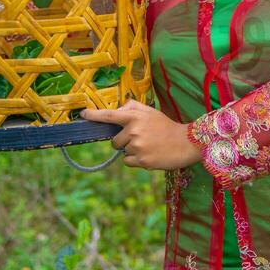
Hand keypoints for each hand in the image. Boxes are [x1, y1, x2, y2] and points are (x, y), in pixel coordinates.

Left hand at [80, 99, 201, 170]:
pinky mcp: (142, 161)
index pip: (109, 115)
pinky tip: (149, 155)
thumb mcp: (151, 111)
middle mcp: (133, 131)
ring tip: (149, 147)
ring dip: (132, 151)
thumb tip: (116, 112)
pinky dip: (135, 161)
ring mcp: (137, 147)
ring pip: (122, 152)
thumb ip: (132, 108)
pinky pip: (128, 162)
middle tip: (141, 139)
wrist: (186, 143)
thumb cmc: (167, 126)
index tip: (83, 114)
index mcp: (134, 117)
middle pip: (114, 141)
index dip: (94, 115)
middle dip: (123, 141)